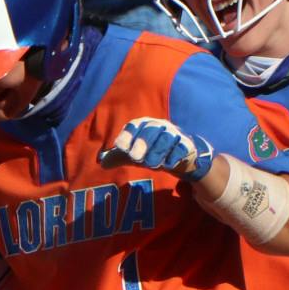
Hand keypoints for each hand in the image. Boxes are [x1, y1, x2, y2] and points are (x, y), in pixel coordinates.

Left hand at [99, 116, 213, 181]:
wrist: (181, 156)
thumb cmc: (153, 151)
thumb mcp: (135, 154)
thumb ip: (119, 157)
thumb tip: (101, 162)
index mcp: (144, 125)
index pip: (133, 126)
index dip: (127, 136)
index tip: (121, 148)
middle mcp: (159, 126)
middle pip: (150, 130)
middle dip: (142, 143)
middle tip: (135, 158)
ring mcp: (174, 134)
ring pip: (166, 138)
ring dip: (157, 151)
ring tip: (151, 164)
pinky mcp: (187, 144)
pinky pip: (181, 147)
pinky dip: (175, 155)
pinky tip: (168, 164)